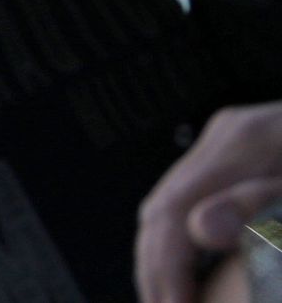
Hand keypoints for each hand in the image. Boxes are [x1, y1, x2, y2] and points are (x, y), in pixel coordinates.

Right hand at [136, 101, 281, 302]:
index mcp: (246, 140)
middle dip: (156, 268)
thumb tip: (202, 228)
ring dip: (166, 259)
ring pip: (170, 203)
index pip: (174, 209)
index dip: (166, 267)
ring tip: (177, 301)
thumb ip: (264, 208)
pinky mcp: (244, 153)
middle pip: (162, 205)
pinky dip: (186, 244)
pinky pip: (193, 200)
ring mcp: (233, 139)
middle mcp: (229, 134)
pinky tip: (198, 275)